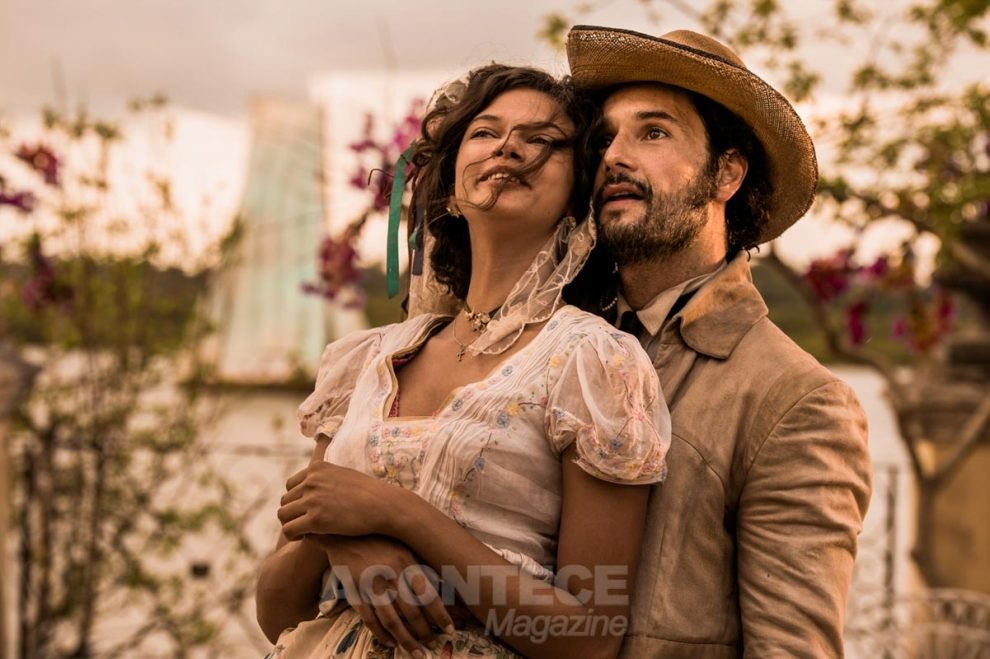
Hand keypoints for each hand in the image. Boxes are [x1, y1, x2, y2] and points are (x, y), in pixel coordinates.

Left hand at [278, 462, 398, 538]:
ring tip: (304, 532)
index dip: (297, 500)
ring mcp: (312, 499)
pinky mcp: (315, 519)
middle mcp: (311, 481)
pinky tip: (305, 538)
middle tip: (306, 525)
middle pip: (285, 500)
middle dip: (294, 514)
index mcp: (317, 468)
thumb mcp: (345, 476)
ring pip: (283, 515)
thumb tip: (317, 487)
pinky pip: (289, 529)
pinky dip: (294, 536)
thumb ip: (328, 479)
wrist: (385, 506)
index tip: (307, 511)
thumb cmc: (370, 495)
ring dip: (291, 524)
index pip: (290, 485)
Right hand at [314, 535, 454, 655]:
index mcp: (406, 562)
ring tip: (416, 653)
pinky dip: (381, 634)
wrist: (345, 533)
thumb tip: (445, 591)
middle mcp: (390, 576)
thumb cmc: (382, 541)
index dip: (440, 615)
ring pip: (391, 621)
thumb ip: (422, 568)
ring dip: (406, 640)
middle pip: (411, 612)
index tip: (450, 630)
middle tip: (433, 644)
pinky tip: (391, 642)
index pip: (428, 594)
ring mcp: (370, 586)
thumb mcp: (405, 548)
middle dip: (425, 632)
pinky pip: (369, 620)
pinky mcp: (355, 593)